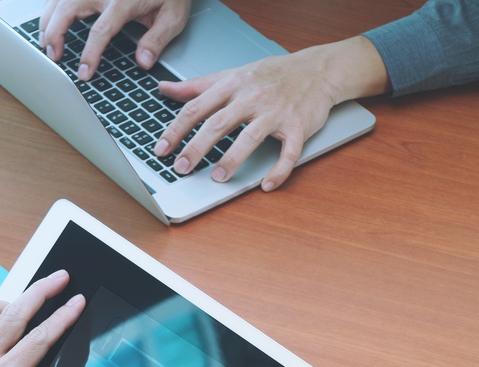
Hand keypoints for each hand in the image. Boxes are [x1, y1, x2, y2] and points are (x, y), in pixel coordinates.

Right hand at [39, 0, 190, 80]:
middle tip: (54, 56)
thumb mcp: (172, 16)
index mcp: (123, 0)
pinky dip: (52, 8)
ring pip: (59, 0)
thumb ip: (157, 39)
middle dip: (55, 34)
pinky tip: (50, 22)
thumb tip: (144, 62)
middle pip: (68, 9)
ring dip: (48, 21)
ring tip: (47, 43)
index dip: (90, 54)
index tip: (84, 73)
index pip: (100, 30)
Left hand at [156, 37, 388, 189]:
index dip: (176, 130)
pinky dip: (279, 171)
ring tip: (217, 178)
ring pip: (250, 137)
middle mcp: (252, 97)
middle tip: (182, 168)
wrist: (318, 70)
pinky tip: (266, 185)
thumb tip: (164, 88)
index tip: (161, 150)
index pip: (197, 107)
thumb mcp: (232, 74)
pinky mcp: (298, 127)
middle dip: (197, 147)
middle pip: (219, 123)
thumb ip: (198, 85)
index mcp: (233, 85)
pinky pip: (289, 153)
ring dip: (232, 159)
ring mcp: (276, 112)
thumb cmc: (272, 74)